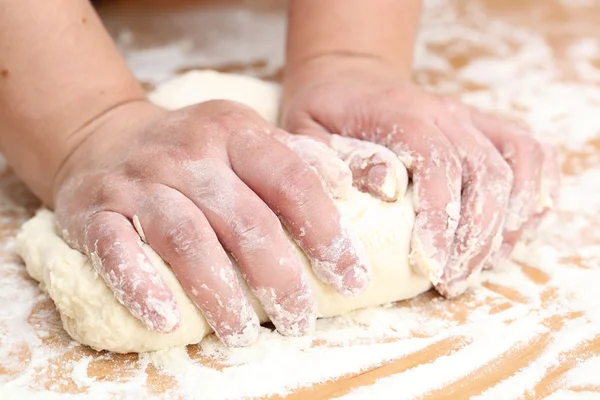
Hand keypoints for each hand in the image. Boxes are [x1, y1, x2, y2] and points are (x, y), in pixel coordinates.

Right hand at [51, 99, 372, 345]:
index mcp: (234, 132)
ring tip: (244, 333)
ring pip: (186, 239)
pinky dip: (141, 285)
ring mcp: (139, 182)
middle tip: (300, 319)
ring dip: (219, 293)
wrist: (103, 135)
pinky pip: (116, 250)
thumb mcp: (244, 136)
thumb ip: (296, 157)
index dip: (326, 231)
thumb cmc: (192, 150)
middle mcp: (188, 154)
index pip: (291, 179)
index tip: (350, 277)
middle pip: (244, 219)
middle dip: (279, 277)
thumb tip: (348, 185)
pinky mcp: (95, 210)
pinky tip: (168, 320)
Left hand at [281, 56, 559, 296]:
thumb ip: (340, 160)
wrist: (349, 78)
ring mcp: (469, 118)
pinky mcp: (483, 127)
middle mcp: (445, 113)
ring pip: (517, 165)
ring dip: (512, 221)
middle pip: (487, 174)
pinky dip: (537, 189)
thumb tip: (387, 188)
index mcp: (402, 115)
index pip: (438, 166)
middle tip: (452, 283)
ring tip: (486, 264)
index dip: (441, 221)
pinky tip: (520, 227)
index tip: (430, 268)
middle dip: (477, 239)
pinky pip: (530, 152)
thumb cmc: (324, 113)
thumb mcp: (309, 132)